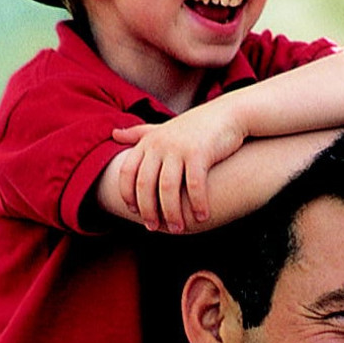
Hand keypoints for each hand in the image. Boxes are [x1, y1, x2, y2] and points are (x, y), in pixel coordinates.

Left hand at [112, 102, 246, 231]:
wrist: (230, 114)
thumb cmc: (197, 125)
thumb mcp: (165, 128)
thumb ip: (140, 134)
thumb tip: (113, 134)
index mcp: (149, 141)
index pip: (127, 172)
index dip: (127, 194)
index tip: (133, 212)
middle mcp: (160, 144)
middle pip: (145, 184)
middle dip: (148, 210)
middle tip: (154, 227)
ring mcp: (179, 148)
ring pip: (168, 188)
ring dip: (172, 212)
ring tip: (178, 228)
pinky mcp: (200, 153)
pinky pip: (195, 186)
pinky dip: (198, 204)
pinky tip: (203, 217)